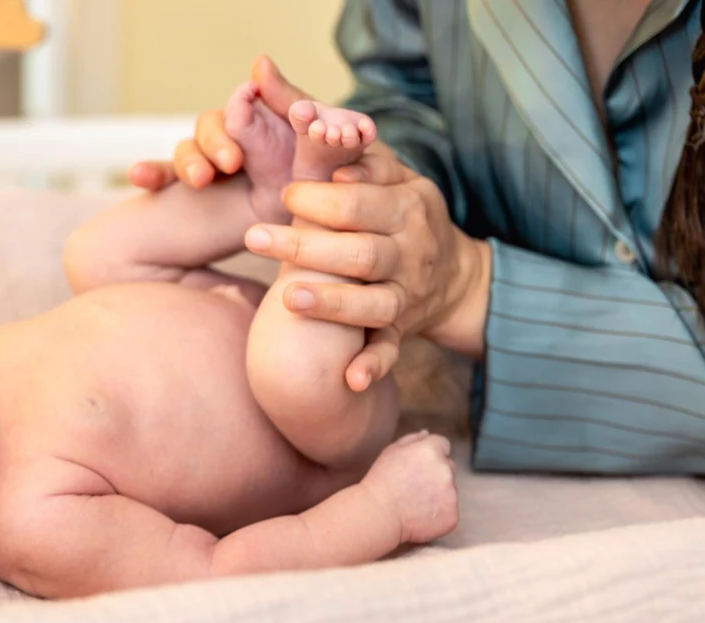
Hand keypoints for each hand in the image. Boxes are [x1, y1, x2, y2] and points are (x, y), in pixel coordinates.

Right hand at [127, 55, 310, 190]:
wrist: (307, 236)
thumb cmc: (320, 191)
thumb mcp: (323, 161)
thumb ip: (305, 119)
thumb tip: (267, 68)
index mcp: (268, 125)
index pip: (245, 102)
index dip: (243, 104)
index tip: (247, 101)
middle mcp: (236, 138)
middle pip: (212, 123)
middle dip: (217, 141)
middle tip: (231, 163)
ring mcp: (211, 163)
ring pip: (188, 149)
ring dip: (190, 162)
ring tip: (201, 181)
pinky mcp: (192, 189)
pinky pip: (165, 177)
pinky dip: (151, 173)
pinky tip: (139, 176)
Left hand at [243, 142, 491, 391]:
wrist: (456, 276)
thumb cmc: (406, 215)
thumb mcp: (399, 179)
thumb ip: (367, 161)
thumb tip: (334, 154)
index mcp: (408, 209)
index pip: (360, 204)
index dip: (320, 199)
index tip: (284, 194)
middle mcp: (411, 254)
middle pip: (359, 252)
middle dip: (306, 247)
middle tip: (254, 238)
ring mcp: (407, 296)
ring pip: (373, 303)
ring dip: (333, 304)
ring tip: (288, 299)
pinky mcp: (401, 331)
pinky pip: (389, 352)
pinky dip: (373, 367)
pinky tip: (348, 379)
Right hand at [361, 431, 458, 544]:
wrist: (379, 513)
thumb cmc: (381, 480)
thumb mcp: (391, 451)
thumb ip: (412, 439)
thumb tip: (427, 433)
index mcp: (431, 450)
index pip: (443, 445)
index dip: (430, 454)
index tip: (418, 465)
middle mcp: (446, 470)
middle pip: (449, 467)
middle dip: (436, 473)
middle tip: (414, 485)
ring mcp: (452, 494)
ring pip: (450, 489)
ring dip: (438, 493)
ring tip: (415, 501)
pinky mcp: (452, 515)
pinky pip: (449, 510)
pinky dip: (439, 513)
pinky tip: (421, 514)